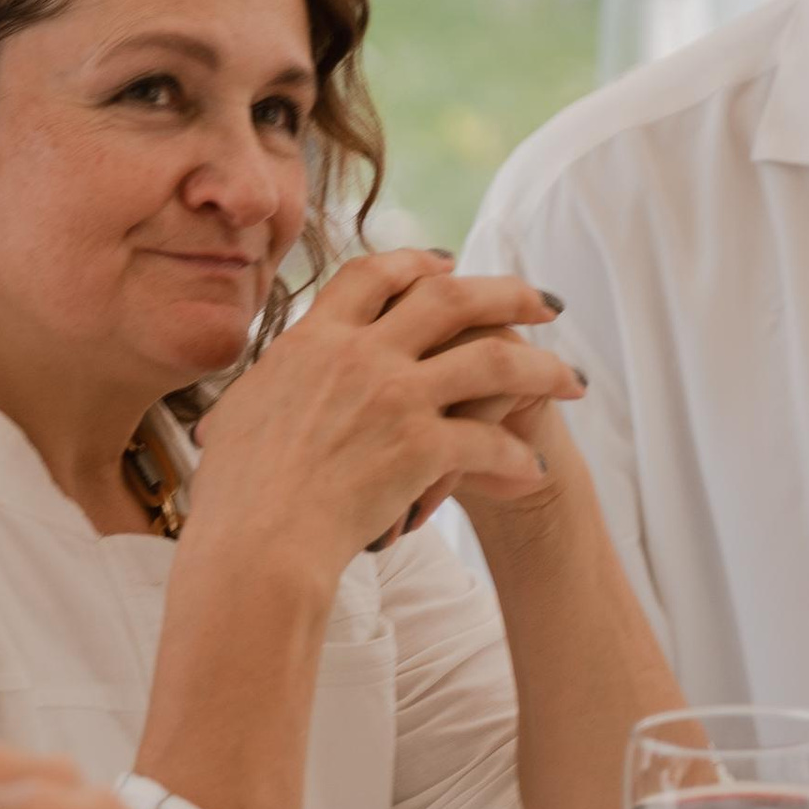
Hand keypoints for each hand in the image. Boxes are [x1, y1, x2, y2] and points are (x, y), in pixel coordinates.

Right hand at [186, 253, 583, 587]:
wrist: (254, 545)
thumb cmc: (234, 498)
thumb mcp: (240, 416)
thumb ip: (270, 387)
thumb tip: (262, 384)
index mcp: (313, 340)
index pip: (373, 274)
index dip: (416, 263)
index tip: (447, 264)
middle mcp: (359, 355)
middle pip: (450, 296)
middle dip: (507, 292)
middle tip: (545, 302)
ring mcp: (394, 397)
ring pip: (492, 357)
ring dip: (543, 365)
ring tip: (574, 379)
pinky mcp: (420, 446)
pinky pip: (488, 440)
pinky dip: (515, 456)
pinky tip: (531, 469)